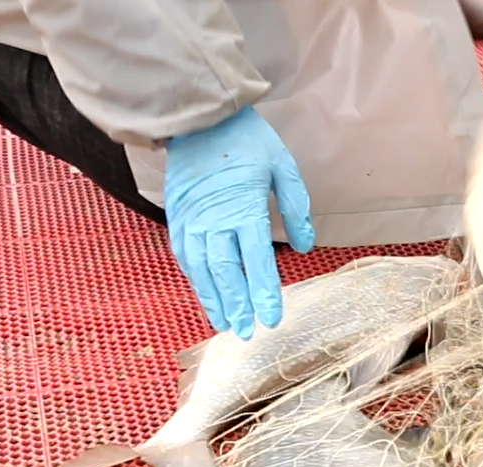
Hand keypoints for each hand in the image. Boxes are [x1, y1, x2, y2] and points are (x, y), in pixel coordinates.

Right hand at [163, 105, 315, 338]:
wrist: (200, 117)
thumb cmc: (246, 140)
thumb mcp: (283, 167)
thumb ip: (296, 207)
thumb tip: (305, 246)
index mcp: (244, 209)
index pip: (256, 262)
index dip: (264, 293)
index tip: (271, 318)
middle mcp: (214, 220)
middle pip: (225, 272)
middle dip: (237, 306)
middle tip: (247, 333)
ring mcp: (192, 219)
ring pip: (201, 269)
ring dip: (213, 299)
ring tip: (224, 323)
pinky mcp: (177, 215)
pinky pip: (184, 254)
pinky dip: (195, 278)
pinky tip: (205, 294)